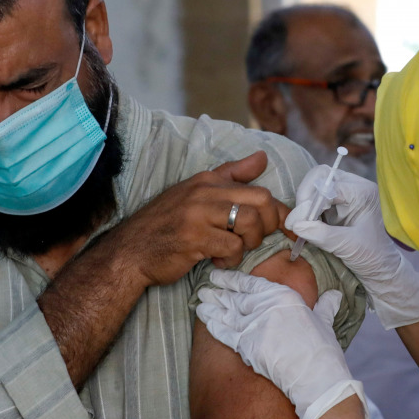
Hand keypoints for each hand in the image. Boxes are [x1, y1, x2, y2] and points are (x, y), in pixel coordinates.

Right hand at [114, 151, 289, 287]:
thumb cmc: (166, 225)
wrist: (130, 251)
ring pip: (250, 223)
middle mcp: (204, 192)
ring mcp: (198, 214)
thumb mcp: (195, 193)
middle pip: (262, 201)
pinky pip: (232, 248)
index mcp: (207, 180)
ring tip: (233, 251)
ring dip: (249, 243)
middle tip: (254, 240)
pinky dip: (231, 260)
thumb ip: (230, 176)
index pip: (257, 188)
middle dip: (268, 225)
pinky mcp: (195, 238)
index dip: (280, 211)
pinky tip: (217, 261)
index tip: (288, 229)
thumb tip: (262, 158)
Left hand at [196, 270, 365, 418]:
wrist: (314, 376)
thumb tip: (335, 295)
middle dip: (218, 293)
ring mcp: (253, 325)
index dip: (233, 280)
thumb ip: (325, 307)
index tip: (220, 277)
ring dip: (211, 307)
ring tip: (200, 301)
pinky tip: (205, 320)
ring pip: (226, 313)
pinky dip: (213, 325)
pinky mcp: (246, 345)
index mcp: (283, 296)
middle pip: (235, 298)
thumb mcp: (325, 322)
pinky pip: (224, 332)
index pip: (251, 284)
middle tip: (205, 289)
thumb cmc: (322, 350)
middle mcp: (264, 306)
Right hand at [285, 166, 418, 328]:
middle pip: (321, 176)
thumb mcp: (348, 247)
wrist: (381, 268)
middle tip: (297, 220)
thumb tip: (297, 226)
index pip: (329, 185)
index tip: (298, 223)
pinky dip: (309, 208)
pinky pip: (317, 197)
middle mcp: (355, 187)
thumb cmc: (372, 257)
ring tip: (300, 224)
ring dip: (306, 202)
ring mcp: (346, 193)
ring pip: (317, 184)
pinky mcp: (338, 203)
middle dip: (306, 196)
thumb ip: (323, 235)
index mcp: (363, 193)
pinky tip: (306, 224)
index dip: (311, 202)